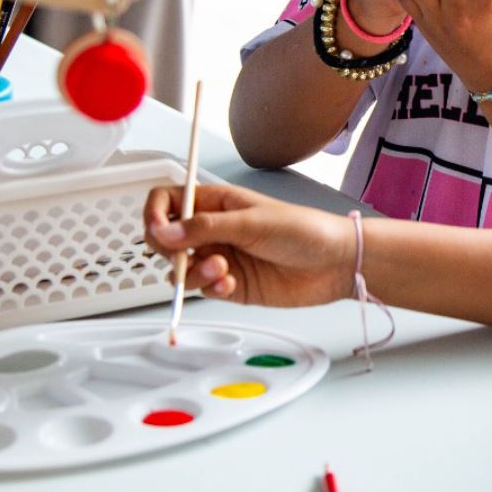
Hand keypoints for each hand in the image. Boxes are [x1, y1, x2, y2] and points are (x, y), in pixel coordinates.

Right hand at [144, 183, 355, 305]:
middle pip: (168, 239)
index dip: (155, 214)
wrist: (336, 264)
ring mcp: (222, 258)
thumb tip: (164, 231)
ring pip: (183, 268)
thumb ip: (205, 227)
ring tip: (221, 272)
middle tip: (185, 256)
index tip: (158, 230)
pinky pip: (204, 289)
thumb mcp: (252, 222)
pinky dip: (211, 289)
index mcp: (217, 203)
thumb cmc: (306, 230)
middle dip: (171, 250)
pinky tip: (230, 284)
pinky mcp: (231, 285)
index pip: (169, 202)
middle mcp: (214, 230)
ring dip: (194, 273)